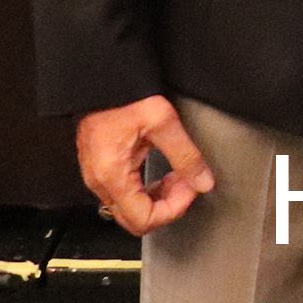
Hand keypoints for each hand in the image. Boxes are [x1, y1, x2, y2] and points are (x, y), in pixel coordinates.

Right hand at [76, 96, 215, 235]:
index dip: (174, 209)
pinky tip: (163, 175)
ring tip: (178, 176)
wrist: (102, 81)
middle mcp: (100, 184)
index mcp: (112, 176)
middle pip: (135, 221)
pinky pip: (125, 197)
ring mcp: (98, 179)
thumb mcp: (163, 122)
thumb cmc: (125, 97)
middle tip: (186, 183)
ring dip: (159, 199)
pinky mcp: (102, 172)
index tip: (191, 188)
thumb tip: (204, 182)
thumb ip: (186, 156)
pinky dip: (148, 192)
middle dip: (168, 207)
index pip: (144, 219)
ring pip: (130, 211)